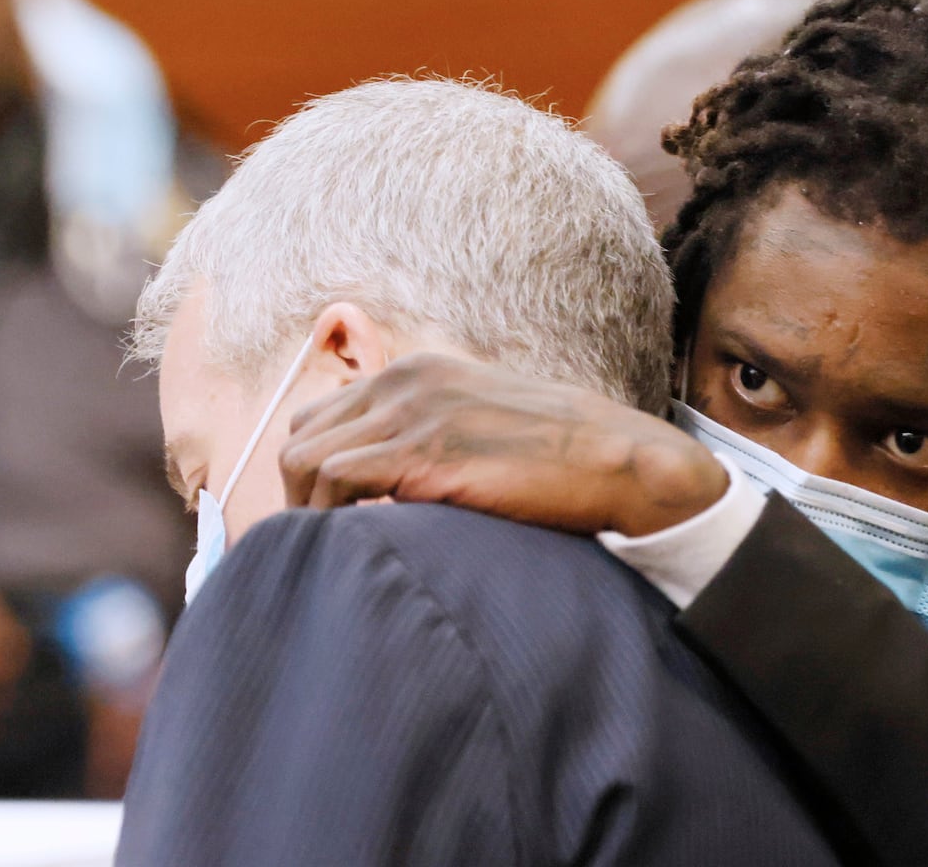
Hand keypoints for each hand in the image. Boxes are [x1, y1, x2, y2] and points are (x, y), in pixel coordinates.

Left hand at [281, 352, 727, 536]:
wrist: (625, 464)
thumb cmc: (568, 460)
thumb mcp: (489, 426)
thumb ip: (440, 436)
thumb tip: (396, 484)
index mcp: (421, 371)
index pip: (326, 415)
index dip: (319, 473)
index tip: (331, 521)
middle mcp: (406, 380)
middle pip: (302, 436)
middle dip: (303, 495)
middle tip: (329, 547)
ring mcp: (412, 411)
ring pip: (303, 461)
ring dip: (311, 514)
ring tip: (341, 557)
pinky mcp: (421, 450)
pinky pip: (333, 484)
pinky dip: (331, 521)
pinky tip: (361, 548)